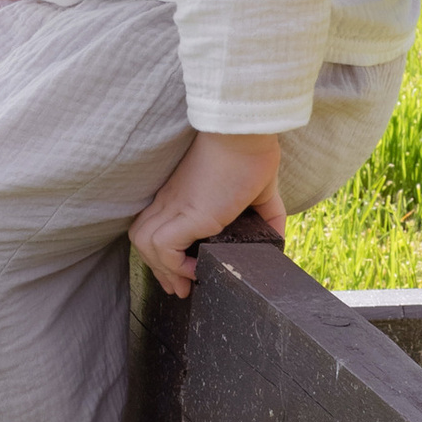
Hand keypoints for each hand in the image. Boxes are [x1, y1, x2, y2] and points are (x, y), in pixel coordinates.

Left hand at [128, 131, 283, 299]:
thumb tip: (278, 240)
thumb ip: (269, 217)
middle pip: (142, 239)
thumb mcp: (262, 193)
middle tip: (179, 288)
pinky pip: (162, 247)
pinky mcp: (187, 213)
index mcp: (181, 195)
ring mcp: (175, 206)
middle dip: (158, 269)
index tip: (183, 274)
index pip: (154, 227)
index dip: (163, 256)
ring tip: (187, 281)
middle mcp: (171, 201)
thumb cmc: (253, 153)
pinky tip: (195, 268)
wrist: (247, 133)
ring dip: (163, 269)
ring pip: (144, 245)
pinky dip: (173, 264)